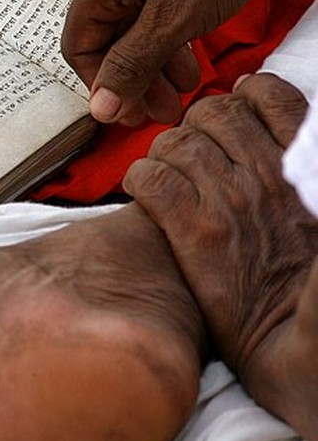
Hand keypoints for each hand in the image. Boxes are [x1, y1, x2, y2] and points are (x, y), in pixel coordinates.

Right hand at [62, 0, 316, 125]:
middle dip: (136, 76)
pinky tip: (195, 37)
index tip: (131, 111)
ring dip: (157, 54)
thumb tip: (99, 106)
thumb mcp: (173, 19)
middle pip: (109, 32)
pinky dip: (171, 21)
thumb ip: (132, 64)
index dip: (102, 86)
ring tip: (189, 82)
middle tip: (164, 108)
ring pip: (136, 12)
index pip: (79, 47)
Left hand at [124, 74, 317, 375]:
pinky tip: (147, 195)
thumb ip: (295, 163)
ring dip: (163, 153)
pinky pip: (150, 178)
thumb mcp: (314, 204)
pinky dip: (140, 179)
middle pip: (212, 112)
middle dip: (195, 125)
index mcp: (303, 164)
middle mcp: (268, 175)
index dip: (242, 97)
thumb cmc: (303, 278)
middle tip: (192, 152)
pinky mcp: (194, 231)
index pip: (269, 95)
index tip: (234, 112)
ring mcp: (229, 201)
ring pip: (175, 141)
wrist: (296, 344)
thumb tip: (260, 111)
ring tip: (167, 176)